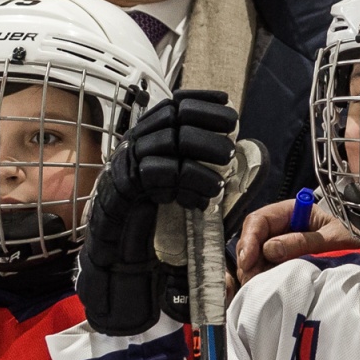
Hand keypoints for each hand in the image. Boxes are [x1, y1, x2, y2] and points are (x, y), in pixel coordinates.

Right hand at [81, 90, 238, 335]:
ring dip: (201, 155)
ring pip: (168, 142)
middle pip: (172, 117)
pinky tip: (204, 197)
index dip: (201, 100)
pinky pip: (159, 173)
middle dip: (207, 125)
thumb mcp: (180, 186)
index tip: (227, 104)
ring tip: (220, 179)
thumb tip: (239, 150)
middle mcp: (134, 145)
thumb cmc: (154, 222)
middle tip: (230, 147)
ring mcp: (126, 164)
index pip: (173, 104)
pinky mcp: (124, 188)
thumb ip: (199, 165)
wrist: (120, 260)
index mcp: (147, 138)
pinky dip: (188, 182)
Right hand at [235, 197, 357, 285]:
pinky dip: (265, 278)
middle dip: (250, 259)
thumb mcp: (332, 238)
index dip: (250, 239)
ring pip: (257, 257)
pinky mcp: (285, 262)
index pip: (260, 219)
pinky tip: (267, 287)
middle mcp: (283, 226)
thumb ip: (302, 242)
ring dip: (256, 271)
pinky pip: (267, 269)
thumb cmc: (355, 236)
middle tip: (252, 279)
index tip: (248, 260)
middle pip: (253, 239)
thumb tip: (270, 249)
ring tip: (260, 285)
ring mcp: (283, 245)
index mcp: (292, 210)